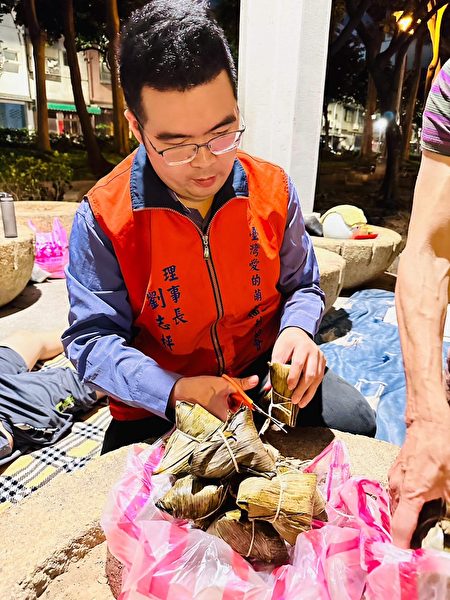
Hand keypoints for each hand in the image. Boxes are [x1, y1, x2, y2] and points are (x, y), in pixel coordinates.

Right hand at [170, 374, 258, 420]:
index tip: (229, 391)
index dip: (236, 397)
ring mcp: (210, 424)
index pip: (239, 408)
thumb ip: (242, 384)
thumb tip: (256, 379)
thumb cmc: (199, 389)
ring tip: (210, 394)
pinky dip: (213, 404)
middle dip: (228, 399)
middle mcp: (218, 425)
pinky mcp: (203, 421)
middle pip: (231, 410)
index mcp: (225, 418)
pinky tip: (206, 399)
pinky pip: (213, 412)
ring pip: (222, 410)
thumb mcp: (224, 384)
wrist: (178, 392)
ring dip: (220, 401)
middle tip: (218, 391)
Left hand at [271, 327, 325, 407]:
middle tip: (294, 400)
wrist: (298, 333)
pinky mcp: (323, 363)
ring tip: (300, 403)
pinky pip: (319, 378)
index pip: (298, 363)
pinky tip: (306, 397)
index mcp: (301, 346)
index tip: (288, 387)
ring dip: (309, 393)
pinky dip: (313, 389)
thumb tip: (269, 387)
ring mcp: (320, 357)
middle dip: (302, 389)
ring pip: (317, 378)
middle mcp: (314, 352)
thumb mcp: (278, 352)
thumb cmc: (287, 343)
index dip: (294, 376)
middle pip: (310, 373)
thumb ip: (274, 369)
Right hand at [389, 414, 449, 547]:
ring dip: (404, 515)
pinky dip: (404, 500)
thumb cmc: (440, 448)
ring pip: (396, 504)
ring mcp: (394, 476)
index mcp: (410, 493)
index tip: (401, 560)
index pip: (400, 528)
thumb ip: (448, 506)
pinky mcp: (396, 469)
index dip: (399, 546)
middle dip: (403, 532)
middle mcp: (397, 487)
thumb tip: (448, 523)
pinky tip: (416, 499)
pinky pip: (397, 491)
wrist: (429, 422)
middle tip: (414, 543)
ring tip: (416, 522)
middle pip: (395, 518)